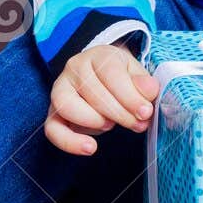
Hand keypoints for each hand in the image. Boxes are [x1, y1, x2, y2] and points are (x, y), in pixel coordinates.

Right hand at [44, 42, 160, 155]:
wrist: (101, 78)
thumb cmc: (120, 77)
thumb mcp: (135, 74)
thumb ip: (143, 83)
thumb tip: (150, 89)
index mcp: (98, 55)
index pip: (110, 73)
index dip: (130, 95)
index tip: (145, 112)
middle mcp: (74, 68)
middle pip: (92, 91)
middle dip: (119, 113)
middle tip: (137, 124)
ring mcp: (60, 89)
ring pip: (68, 106)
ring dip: (95, 121)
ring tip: (111, 125)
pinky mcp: (53, 113)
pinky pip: (52, 128)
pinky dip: (69, 142)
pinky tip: (90, 147)